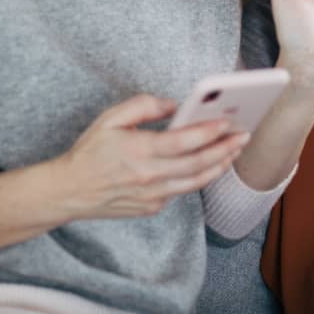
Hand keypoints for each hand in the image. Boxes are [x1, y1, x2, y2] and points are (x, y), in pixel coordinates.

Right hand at [51, 95, 249, 219]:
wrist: (70, 190)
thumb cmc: (89, 152)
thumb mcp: (110, 118)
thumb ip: (143, 105)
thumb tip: (174, 105)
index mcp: (140, 151)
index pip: (185, 141)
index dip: (210, 131)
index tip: (228, 122)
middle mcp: (150, 176)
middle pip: (199, 164)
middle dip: (225, 149)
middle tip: (243, 136)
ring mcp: (153, 196)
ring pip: (196, 182)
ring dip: (219, 166)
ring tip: (234, 152)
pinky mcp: (152, 207)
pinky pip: (180, 190)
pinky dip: (197, 177)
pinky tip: (208, 165)